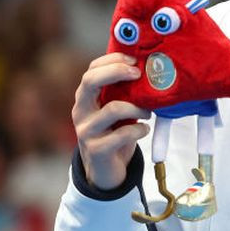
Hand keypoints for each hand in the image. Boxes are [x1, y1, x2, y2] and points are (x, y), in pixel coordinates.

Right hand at [72, 52, 151, 189]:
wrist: (104, 170)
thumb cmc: (114, 132)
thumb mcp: (115, 109)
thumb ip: (123, 93)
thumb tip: (147, 68)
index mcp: (85, 98)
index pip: (91, 69)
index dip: (112, 60)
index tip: (135, 60)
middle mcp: (80, 111)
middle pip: (90, 81)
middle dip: (116, 71)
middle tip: (138, 74)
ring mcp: (86, 131)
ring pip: (112, 109)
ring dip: (137, 107)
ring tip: (148, 112)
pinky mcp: (97, 149)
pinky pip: (122, 134)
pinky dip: (139, 129)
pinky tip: (145, 130)